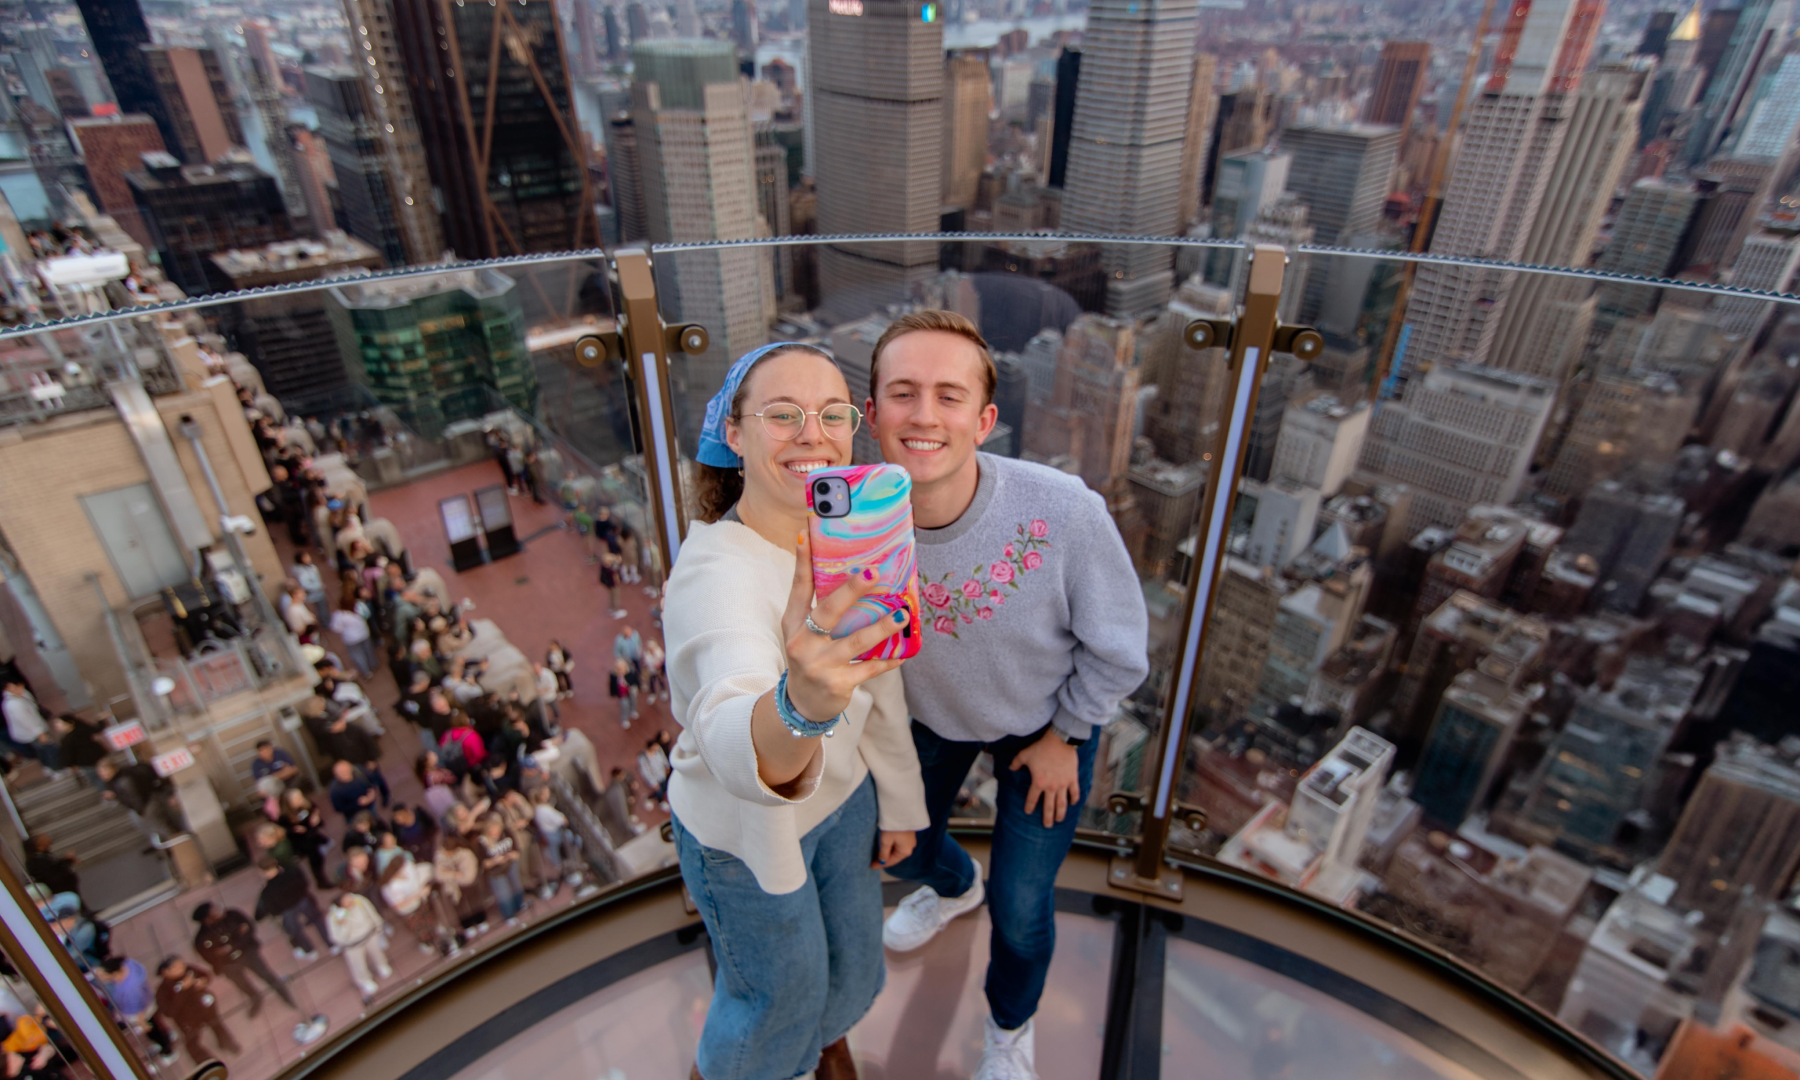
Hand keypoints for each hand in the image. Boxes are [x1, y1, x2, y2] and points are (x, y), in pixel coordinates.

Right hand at [779, 533, 911, 723]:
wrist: (802, 704)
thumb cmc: (809, 656)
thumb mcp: (803, 632)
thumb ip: (819, 608)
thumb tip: (851, 574)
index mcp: (793, 623)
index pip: (799, 588)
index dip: (802, 561)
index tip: (806, 534)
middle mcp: (802, 642)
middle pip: (828, 612)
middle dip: (851, 590)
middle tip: (874, 572)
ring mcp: (820, 664)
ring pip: (856, 642)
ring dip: (883, 627)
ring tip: (903, 615)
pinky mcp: (838, 683)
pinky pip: (870, 668)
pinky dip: (888, 661)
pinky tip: (904, 653)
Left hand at [874, 830, 915, 868]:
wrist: (902, 810)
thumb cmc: (893, 827)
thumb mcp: (886, 841)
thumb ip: (883, 853)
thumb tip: (882, 862)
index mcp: (905, 852)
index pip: (891, 861)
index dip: (880, 864)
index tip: (871, 866)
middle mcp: (910, 848)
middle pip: (895, 856)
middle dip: (884, 859)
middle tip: (873, 861)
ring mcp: (910, 841)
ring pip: (897, 850)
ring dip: (887, 853)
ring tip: (878, 854)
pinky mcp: (908, 834)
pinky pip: (899, 844)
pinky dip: (891, 847)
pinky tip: (885, 847)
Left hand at [1010, 729, 1081, 827]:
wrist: (1060, 741)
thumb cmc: (1041, 748)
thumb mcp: (1025, 755)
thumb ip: (1016, 763)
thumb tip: (1010, 768)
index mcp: (1038, 783)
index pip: (1032, 799)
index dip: (1029, 807)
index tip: (1028, 812)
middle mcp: (1051, 787)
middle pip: (1049, 807)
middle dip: (1047, 818)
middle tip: (1047, 826)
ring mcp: (1063, 784)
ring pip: (1062, 804)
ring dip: (1060, 814)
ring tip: (1059, 820)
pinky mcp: (1072, 779)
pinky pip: (1074, 793)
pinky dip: (1074, 799)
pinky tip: (1072, 803)